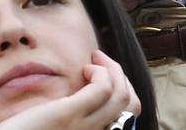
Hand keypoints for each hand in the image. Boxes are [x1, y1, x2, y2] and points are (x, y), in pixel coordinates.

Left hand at [0, 51, 141, 129]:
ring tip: (92, 61)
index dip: (121, 91)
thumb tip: (75, 100)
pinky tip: (84, 69)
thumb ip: (69, 118)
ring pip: (121, 94)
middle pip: (130, 105)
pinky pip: (103, 88)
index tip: (102, 76)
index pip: (128, 116)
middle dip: (120, 76)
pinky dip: (101, 72)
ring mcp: (85, 129)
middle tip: (99, 61)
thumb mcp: (55, 127)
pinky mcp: (69, 115)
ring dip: (112, 69)